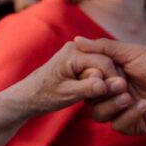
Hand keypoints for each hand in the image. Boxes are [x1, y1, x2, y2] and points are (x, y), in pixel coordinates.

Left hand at [12, 42, 139, 126]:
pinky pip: (96, 67)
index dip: (113, 80)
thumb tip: (116, 85)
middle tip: (108, 98)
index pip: (104, 62)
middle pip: (105, 62)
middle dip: (109, 80)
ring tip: (99, 96)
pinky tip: (94, 91)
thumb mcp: (68, 94)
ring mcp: (77, 52)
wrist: (28, 95)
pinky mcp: (78, 59)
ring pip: (102, 65)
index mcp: (73, 53)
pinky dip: (98, 79)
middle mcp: (76, 48)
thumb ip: (90, 88)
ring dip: (104, 80)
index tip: (117, 96)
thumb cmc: (45, 95)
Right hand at [74, 39, 145, 136]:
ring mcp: (124, 110)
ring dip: (113, 106)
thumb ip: (104, 48)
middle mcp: (114, 94)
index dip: (90, 79)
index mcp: (111, 76)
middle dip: (103, 93)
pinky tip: (144, 105)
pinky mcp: (136, 125)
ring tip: (129, 96)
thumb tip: (76, 40)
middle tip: (121, 84)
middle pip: (91, 100)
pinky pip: (120, 126)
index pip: (88, 82)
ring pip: (101, 115)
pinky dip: (129, 115)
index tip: (100, 73)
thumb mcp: (130, 52)